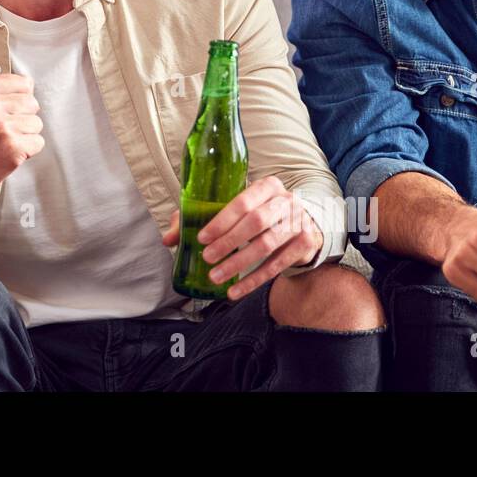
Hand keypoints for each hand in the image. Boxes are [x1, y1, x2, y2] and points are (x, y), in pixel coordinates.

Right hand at [0, 74, 42, 232]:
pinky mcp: (13, 147)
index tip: (5, 112)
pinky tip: (8, 154)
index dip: (19, 100)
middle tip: (2, 131)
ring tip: (3, 143)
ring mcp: (2, 127)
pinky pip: (38, 142)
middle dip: (23, 118)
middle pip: (32, 103)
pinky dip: (28, 151)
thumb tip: (30, 85)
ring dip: (25, 135)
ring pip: (37, 123)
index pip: (25, 83)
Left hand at [161, 175, 323, 300]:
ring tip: (216, 277)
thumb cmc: (263, 214)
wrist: (307, 222)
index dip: (221, 221)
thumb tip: (168, 238)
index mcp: (267, 186)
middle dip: (228, 243)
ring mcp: (299, 222)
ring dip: (238, 264)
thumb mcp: (240, 209)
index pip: (242, 201)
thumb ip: (204, 219)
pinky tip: (235, 291)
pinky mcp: (306, 244)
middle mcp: (285, 201)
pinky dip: (254, 280)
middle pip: (255, 222)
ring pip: (266, 246)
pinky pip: (277, 265)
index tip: (202, 237)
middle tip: (207, 258)